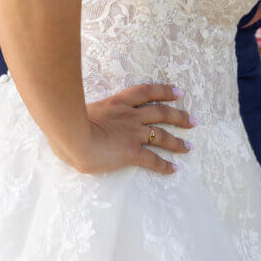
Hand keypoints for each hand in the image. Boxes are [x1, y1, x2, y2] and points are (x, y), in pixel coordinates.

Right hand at [65, 83, 195, 175]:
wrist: (71, 134)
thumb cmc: (68, 122)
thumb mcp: (82, 110)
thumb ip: (91, 114)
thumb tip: (84, 118)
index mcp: (118, 102)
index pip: (147, 92)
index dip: (164, 90)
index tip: (178, 92)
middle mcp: (130, 115)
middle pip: (161, 112)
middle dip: (179, 116)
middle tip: (193, 120)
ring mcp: (132, 133)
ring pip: (162, 135)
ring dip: (178, 142)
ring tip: (189, 147)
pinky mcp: (131, 152)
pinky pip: (153, 159)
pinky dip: (165, 165)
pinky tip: (174, 169)